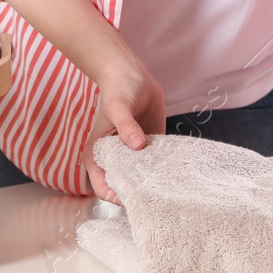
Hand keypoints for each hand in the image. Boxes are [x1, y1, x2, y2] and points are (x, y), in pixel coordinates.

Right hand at [80, 53, 164, 203]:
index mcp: (98, 154)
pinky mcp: (149, 146)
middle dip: (136, 192)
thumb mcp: (118, 107)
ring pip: (142, 177)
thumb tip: (137, 145)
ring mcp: (133, 154)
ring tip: (166, 184)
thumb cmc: (117, 90)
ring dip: (152, 182)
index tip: (132, 197)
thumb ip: (126, 126)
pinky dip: (163, 168)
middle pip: (123, 186)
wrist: (132, 74)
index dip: (115, 196)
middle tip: (154, 193)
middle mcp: (115, 158)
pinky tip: (174, 169)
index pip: (103, 186)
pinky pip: (156, 163)